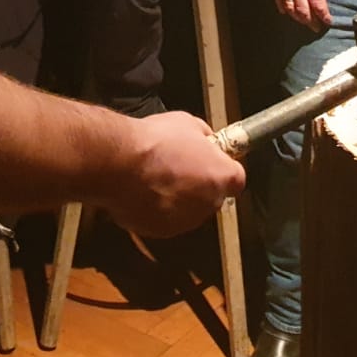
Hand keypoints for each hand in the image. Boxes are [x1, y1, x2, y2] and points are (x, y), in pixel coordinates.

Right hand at [104, 111, 245, 237]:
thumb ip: (203, 137)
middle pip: (212, 195)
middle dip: (199, 184)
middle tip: (179, 166)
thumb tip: (203, 140)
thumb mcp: (187, 123)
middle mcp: (210, 204)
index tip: (210, 160)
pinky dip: (158, 210)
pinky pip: (165, 220)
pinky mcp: (163, 232)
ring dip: (179, 198)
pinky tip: (144, 191)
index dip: (222, 168)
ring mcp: (187, 221)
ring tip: (157, 178)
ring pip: (189, 210)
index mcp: (223, 176)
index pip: (236, 179)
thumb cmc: (155, 142)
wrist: (121, 165)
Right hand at [269, 0, 330, 29]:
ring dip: (297, 18)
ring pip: (290, 9)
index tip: (327, 22)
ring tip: (303, 22)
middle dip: (311, 22)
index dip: (323, 17)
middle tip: (316, 28)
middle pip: (304, 12)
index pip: (319, 6)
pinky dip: (282, 7)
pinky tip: (286, 12)